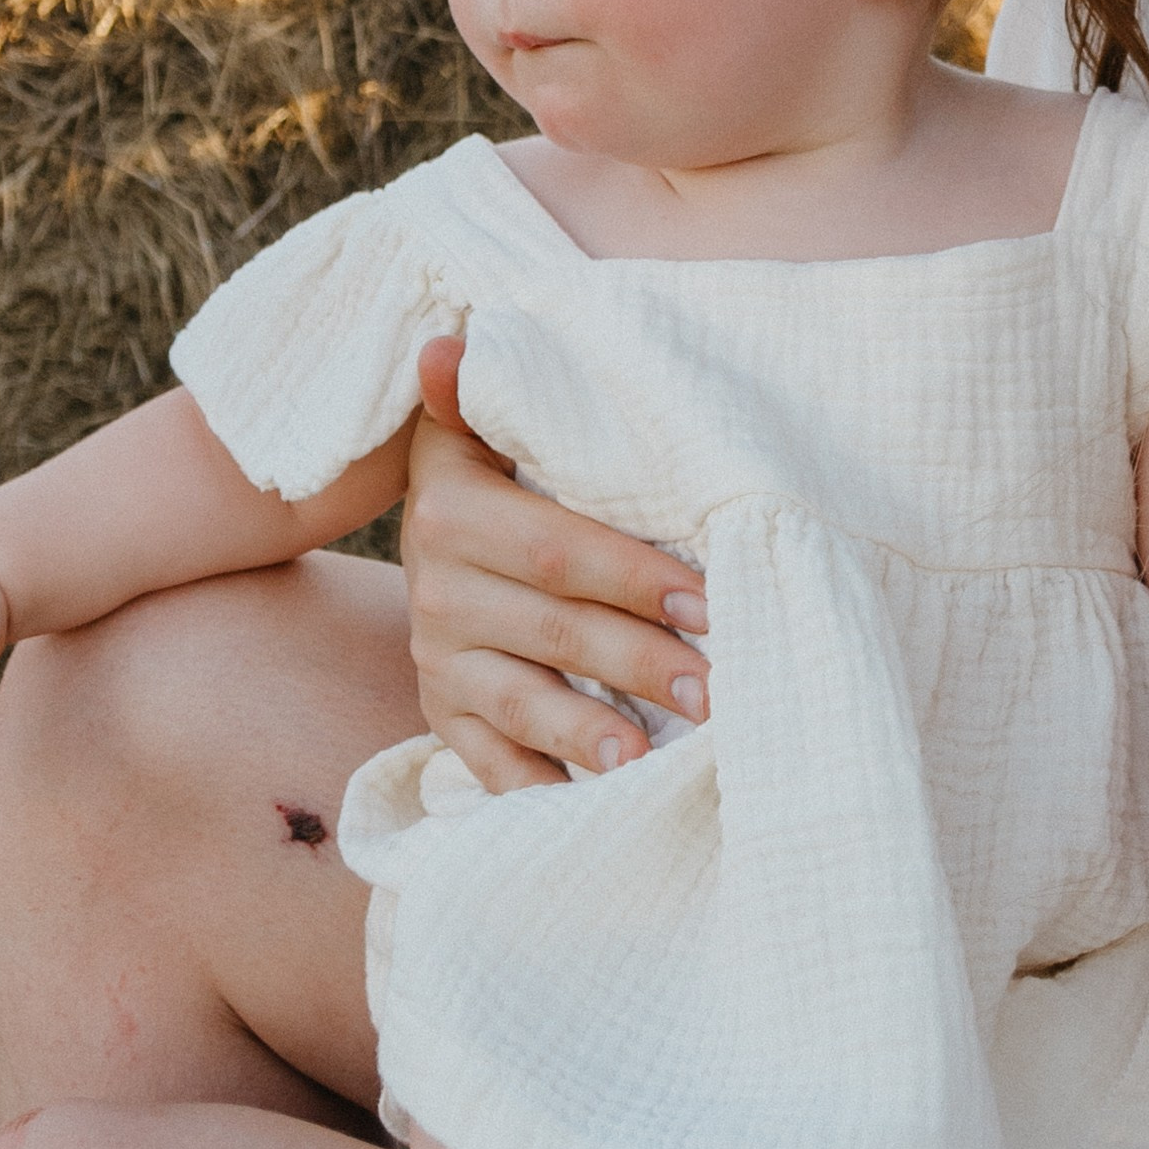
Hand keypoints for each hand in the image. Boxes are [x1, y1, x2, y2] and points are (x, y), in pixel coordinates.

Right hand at [403, 337, 710, 791]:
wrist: (433, 519)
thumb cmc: (501, 463)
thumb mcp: (489, 420)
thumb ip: (484, 388)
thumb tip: (445, 345)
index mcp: (452, 510)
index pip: (555, 550)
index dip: (633, 577)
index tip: (709, 603)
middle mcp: (435, 590)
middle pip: (552, 631)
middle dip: (638, 662)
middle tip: (715, 691)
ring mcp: (437, 659)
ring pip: (519, 702)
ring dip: (589, 733)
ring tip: (652, 759)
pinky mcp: (440, 711)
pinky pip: (486, 760)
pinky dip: (537, 786)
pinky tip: (594, 804)